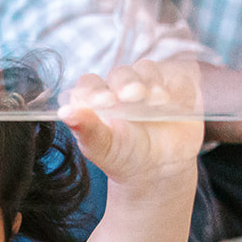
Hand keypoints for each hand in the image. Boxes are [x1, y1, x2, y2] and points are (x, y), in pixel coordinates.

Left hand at [59, 61, 203, 183]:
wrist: (159, 171)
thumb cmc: (124, 158)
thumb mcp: (103, 148)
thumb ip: (85, 129)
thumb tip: (64, 113)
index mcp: (96, 100)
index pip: (89, 84)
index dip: (93, 89)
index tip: (101, 103)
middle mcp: (120, 87)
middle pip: (120, 73)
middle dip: (126, 82)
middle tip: (131, 96)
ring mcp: (148, 84)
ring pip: (147, 70)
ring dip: (150, 81)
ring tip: (156, 100)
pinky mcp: (174, 86)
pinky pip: (176, 77)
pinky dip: (175, 86)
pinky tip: (172, 102)